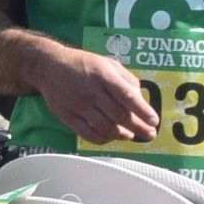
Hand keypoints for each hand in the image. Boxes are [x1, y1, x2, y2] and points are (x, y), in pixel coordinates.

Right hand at [36, 45, 158, 147]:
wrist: (49, 66)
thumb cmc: (83, 64)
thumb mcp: (108, 63)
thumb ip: (127, 79)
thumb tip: (140, 99)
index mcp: (103, 76)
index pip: (127, 97)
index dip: (143, 111)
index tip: (154, 121)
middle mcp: (91, 91)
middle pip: (119, 116)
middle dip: (138, 128)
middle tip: (149, 134)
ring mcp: (78, 106)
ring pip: (105, 128)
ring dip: (121, 135)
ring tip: (129, 135)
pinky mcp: (67, 116)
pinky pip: (88, 135)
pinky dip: (103, 140)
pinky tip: (110, 137)